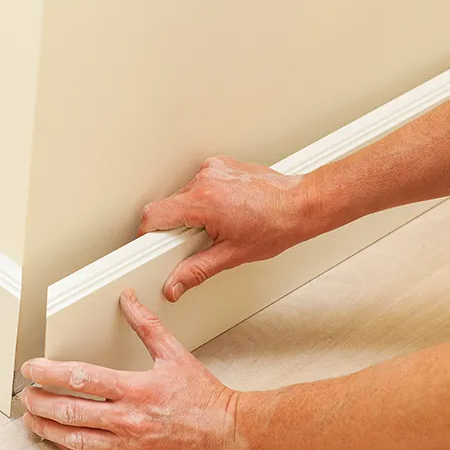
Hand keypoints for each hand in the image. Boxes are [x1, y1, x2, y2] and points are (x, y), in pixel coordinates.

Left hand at [20, 289, 244, 449]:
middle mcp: (128, 419)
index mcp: (136, 389)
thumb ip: (147, 326)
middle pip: (70, 412)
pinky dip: (70, 448)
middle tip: (25, 394)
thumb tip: (128, 300)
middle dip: (40, 402)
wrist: (229, 435)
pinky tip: (59, 440)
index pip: (82, 379)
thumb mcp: (175, 354)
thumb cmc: (205, 399)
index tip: (33, 367)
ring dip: (47, 428)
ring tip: (32, 419)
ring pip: (75, 439)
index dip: (50, 373)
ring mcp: (128, 444)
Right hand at [139, 155, 321, 301]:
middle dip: (176, 226)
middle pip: (168, 205)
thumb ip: (195, 271)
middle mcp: (206, 178)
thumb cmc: (275, 226)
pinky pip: (199, 183)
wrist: (301, 205)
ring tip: (219, 224)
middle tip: (199, 241)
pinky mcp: (221, 164)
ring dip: (192, 212)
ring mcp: (214, 168)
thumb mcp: (231, 255)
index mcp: (203, 201)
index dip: (148, 234)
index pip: (154, 215)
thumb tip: (174, 284)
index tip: (150, 244)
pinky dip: (205, 199)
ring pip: (183, 194)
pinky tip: (225, 211)